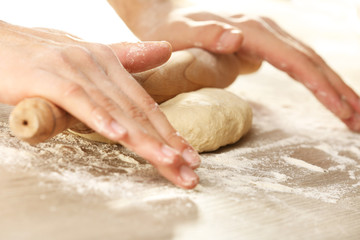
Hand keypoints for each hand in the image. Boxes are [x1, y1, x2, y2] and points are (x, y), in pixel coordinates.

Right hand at [0, 21, 199, 188]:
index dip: (169, 131)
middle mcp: (99, 64)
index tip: (188, 156)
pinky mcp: (48, 76)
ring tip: (168, 162)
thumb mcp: (89, 60)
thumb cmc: (42, 57)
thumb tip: (163, 51)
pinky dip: (100, 118)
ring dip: (143, 138)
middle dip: (167, 143)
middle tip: (189, 169)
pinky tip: (119, 137)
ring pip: (116, 109)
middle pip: (138, 111)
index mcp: (111, 62)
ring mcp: (75, 69)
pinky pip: (78, 100)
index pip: (146, 105)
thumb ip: (127, 58)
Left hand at [133, 8, 359, 131]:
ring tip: (353, 112)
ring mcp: (266, 35)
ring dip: (333, 86)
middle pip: (311, 61)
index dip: (320, 87)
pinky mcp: (263, 43)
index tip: (342, 110)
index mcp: (250, 31)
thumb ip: (206, 35)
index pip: (295, 62)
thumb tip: (239, 39)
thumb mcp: (179, 33)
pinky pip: (296, 62)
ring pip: (308, 61)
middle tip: (359, 121)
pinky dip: (315, 79)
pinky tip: (325, 91)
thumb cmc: (168, 27)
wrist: (164, 12)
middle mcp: (265, 29)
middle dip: (338, 91)